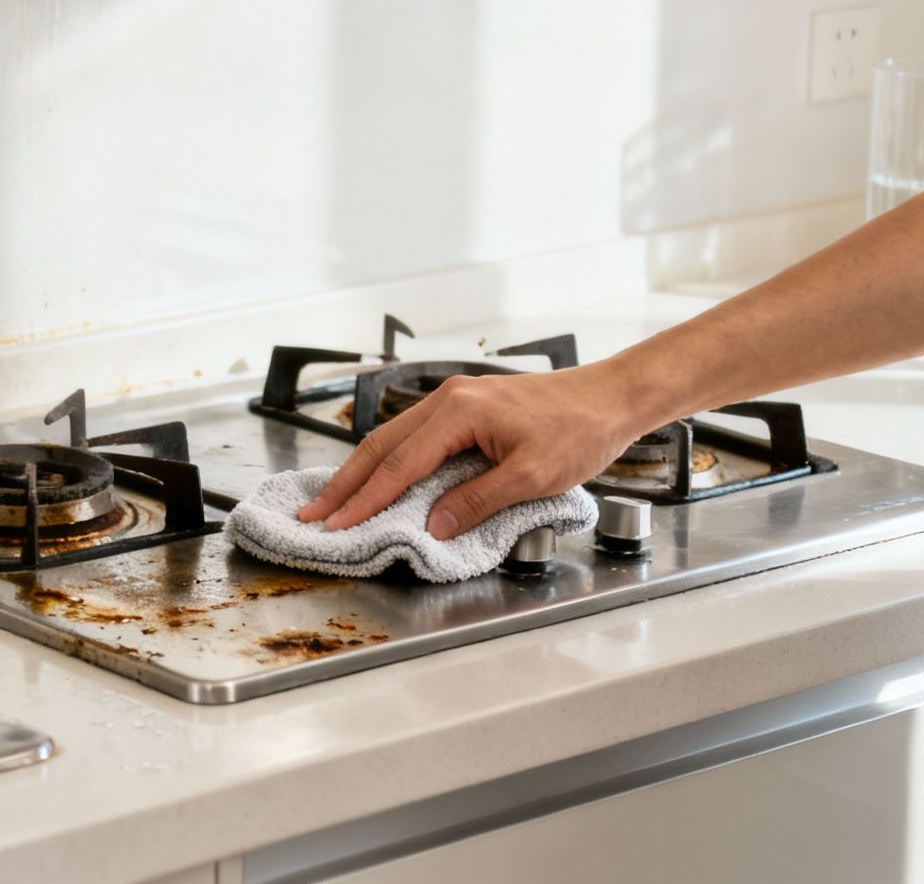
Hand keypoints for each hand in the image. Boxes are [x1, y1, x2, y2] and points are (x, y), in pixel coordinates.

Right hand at [295, 364, 649, 538]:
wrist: (609, 398)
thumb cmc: (579, 431)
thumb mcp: (532, 476)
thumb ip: (477, 501)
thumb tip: (434, 525)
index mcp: (458, 412)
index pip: (399, 465)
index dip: (364, 500)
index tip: (336, 524)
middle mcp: (448, 400)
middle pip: (381, 445)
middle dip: (345, 483)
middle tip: (314, 515)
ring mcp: (454, 400)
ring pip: (393, 438)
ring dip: (362, 472)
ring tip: (334, 501)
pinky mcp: (464, 408)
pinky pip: (413, 436)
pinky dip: (389, 461)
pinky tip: (378, 478)